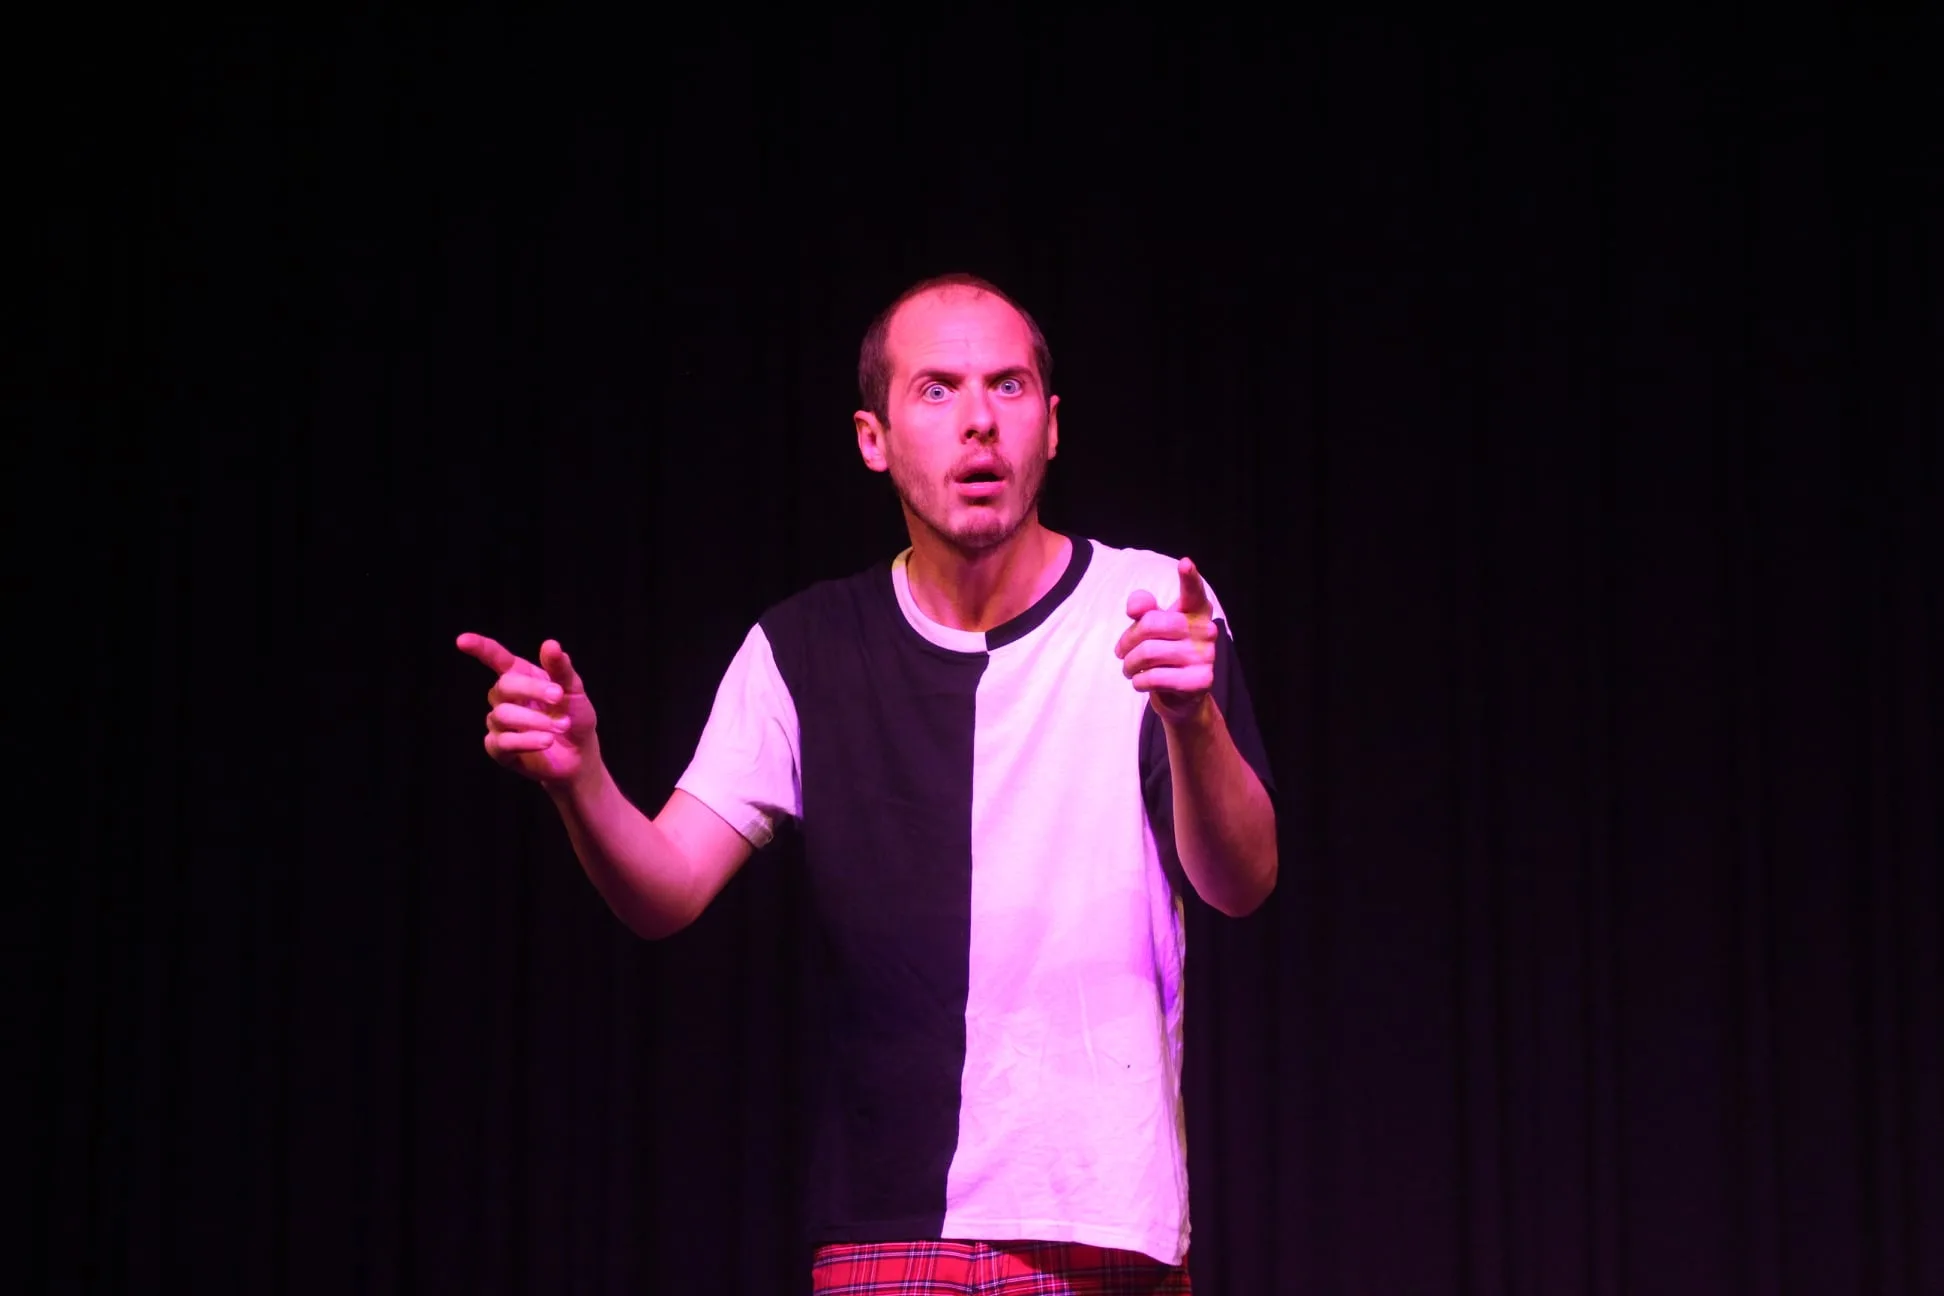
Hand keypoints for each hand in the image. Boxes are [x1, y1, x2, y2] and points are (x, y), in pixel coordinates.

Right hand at [455, 633, 599, 787]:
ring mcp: (499, 724)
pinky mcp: (498, 749)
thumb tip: (551, 644)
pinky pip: (503, 742)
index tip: (462, 641)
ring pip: (503, 715)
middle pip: (504, 686)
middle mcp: (504, 697)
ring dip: (536, 720)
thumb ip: (561, 669)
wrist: (580, 755)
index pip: (496, 658)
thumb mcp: (574, 690)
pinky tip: (546, 741)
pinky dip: (527, 740)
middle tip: (558, 696)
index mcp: (521, 676)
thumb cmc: (574, 716)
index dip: (480, 648)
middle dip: (532, 689)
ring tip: (562, 726)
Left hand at [1115, 557, 1217, 724]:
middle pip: (1150, 624)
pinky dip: (1138, 681)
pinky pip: (1154, 677)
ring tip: (1129, 669)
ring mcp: (1206, 656)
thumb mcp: (1152, 628)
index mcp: (1196, 611)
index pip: (1193, 591)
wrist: (1181, 695)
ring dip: (1129, 664)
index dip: (1189, 577)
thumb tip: (1135, 607)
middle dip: (1127, 640)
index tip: (1184, 562)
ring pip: (1148, 652)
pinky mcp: (1200, 680)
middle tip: (1121, 652)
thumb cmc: (1164, 652)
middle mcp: (1206, 630)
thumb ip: (1143, 611)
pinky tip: (1140, 682)